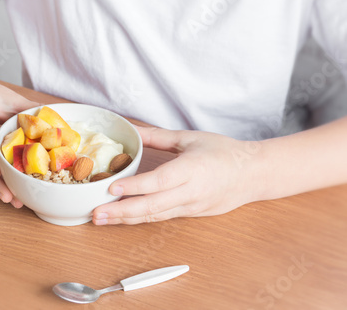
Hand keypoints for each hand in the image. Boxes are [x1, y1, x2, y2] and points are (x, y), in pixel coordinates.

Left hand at [92, 126, 262, 224]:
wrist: (254, 175)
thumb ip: (158, 136)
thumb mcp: (191, 138)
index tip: (111, 188)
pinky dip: (140, 219)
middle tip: (95, 213)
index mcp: (193, 169)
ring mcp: (191, 207)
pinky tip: (122, 218)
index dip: (135, 187)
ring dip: (126, 219)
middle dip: (121, 212)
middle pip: (153, 206)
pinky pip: (162, 218)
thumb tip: (132, 130)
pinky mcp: (190, 214)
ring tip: (101, 219)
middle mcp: (191, 192)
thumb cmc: (225, 153)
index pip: (160, 181)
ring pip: (154, 217)